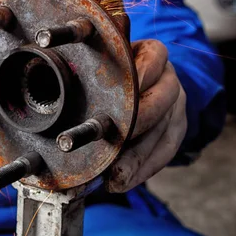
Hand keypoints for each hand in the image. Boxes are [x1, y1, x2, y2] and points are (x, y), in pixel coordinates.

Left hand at [105, 39, 186, 192]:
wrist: (142, 78)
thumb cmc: (114, 68)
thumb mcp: (107, 59)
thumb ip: (94, 65)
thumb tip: (58, 74)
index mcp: (154, 53)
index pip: (152, 61)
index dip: (137, 79)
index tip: (118, 97)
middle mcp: (170, 78)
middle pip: (161, 101)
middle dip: (136, 126)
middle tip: (113, 144)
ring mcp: (177, 104)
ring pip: (163, 132)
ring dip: (138, 158)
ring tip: (115, 177)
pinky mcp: (178, 127)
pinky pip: (166, 151)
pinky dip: (145, 169)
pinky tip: (125, 181)